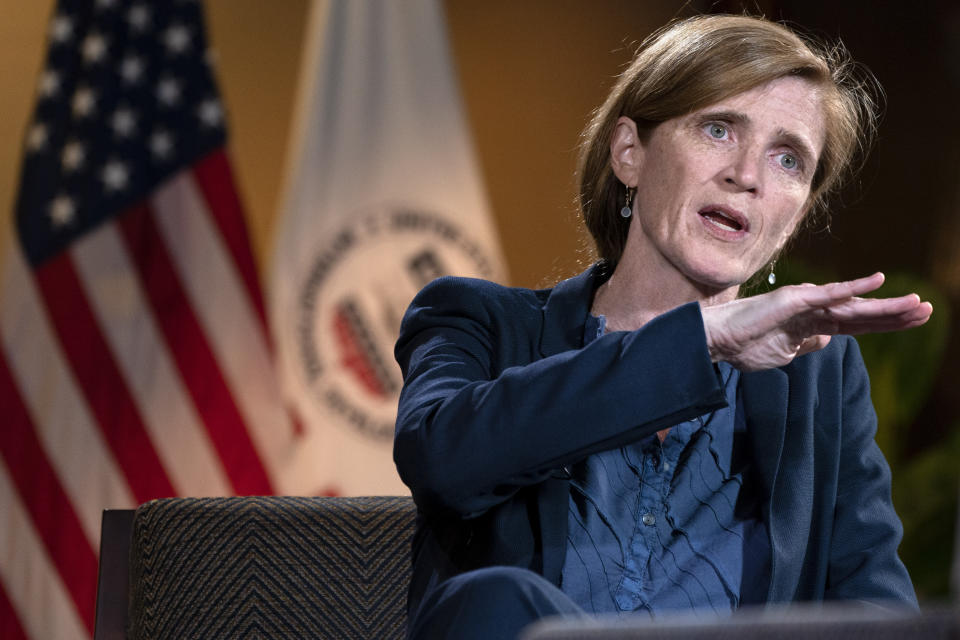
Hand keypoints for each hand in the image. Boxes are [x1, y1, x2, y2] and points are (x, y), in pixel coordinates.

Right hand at [700, 272, 932, 371]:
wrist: (718, 342)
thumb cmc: (743, 346)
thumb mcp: (783, 353)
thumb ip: (805, 345)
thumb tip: (825, 340)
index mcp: (813, 325)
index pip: (859, 324)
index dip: (888, 323)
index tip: (915, 321)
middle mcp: (815, 311)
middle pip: (864, 314)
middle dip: (897, 314)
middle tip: (929, 310)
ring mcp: (806, 303)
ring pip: (854, 305)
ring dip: (887, 305)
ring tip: (917, 304)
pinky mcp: (795, 300)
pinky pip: (830, 293)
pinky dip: (854, 287)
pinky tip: (878, 281)